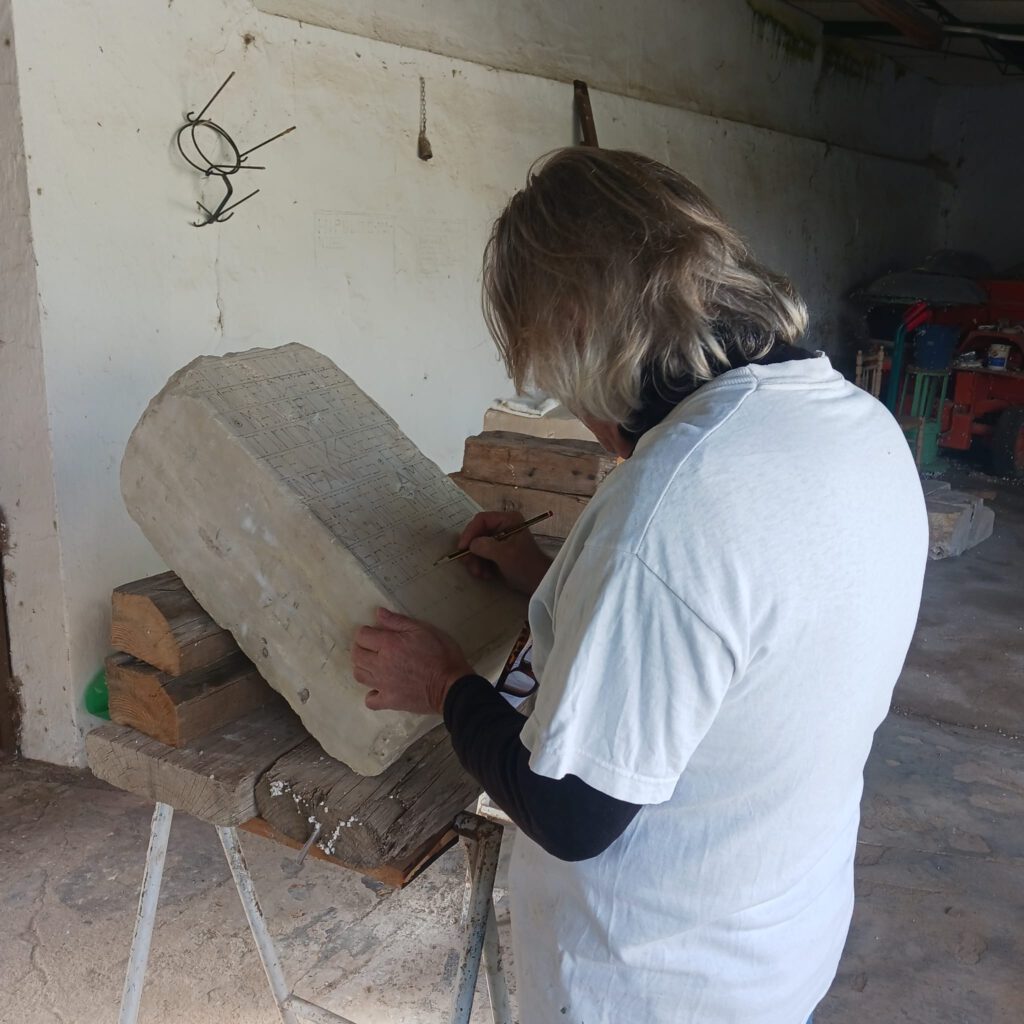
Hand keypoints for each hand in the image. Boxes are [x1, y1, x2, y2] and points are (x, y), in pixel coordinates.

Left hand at [351, 608, 472, 714]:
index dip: (366, 631)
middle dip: (361, 648)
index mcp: (389, 645)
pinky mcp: (389, 701)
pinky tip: (380, 688)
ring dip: (363, 667)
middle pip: (356, 655)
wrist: (452, 686)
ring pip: (359, 675)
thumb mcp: (424, 630)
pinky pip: (370, 700)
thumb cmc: (442, 654)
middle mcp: (380, 664)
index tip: (375, 632)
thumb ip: (398, 621)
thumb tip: (378, 613)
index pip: (362, 636)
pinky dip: (371, 693)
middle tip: (373, 647)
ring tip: (375, 664)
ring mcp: (383, 685)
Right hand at [458, 511, 552, 595]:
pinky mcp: (498, 552)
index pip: (481, 520)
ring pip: (477, 546)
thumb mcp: (504, 554)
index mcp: (508, 520)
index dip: (469, 532)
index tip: (462, 548)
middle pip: (477, 533)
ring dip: (475, 561)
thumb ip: (485, 546)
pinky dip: (480, 565)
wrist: (538, 583)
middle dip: (472, 551)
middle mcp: (503, 526)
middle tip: (469, 565)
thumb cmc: (525, 566)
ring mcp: (500, 539)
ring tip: (480, 573)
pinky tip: (486, 575)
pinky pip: (481, 555)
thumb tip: (470, 545)